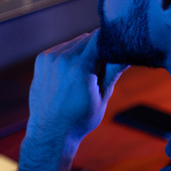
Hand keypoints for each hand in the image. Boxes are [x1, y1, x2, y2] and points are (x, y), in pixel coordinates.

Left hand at [25, 30, 126, 163]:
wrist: (51, 132)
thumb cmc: (80, 119)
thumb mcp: (103, 96)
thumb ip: (114, 70)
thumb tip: (129, 53)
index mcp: (80, 67)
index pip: (100, 38)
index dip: (111, 40)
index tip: (118, 46)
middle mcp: (62, 59)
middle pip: (87, 38)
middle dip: (97, 48)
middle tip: (100, 68)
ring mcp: (49, 59)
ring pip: (74, 43)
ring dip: (83, 51)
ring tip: (84, 75)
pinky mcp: (41, 60)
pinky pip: (61, 49)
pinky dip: (69, 55)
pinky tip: (71, 74)